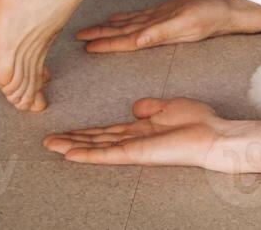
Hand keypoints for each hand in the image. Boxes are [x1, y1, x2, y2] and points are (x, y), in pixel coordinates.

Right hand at [43, 98, 246, 170]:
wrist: (212, 134)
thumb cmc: (198, 121)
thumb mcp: (169, 106)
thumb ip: (150, 107)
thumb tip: (134, 106)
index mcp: (141, 129)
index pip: (107, 131)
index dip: (87, 132)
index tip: (68, 131)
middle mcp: (133, 140)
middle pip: (97, 140)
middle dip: (73, 140)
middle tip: (49, 140)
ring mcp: (133, 148)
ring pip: (97, 148)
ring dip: (73, 147)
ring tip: (51, 145)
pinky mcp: (136, 153)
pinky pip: (108, 154)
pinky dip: (88, 154)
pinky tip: (70, 154)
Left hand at [74, 0, 260, 51]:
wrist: (233, 7)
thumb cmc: (214, 15)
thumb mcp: (188, 21)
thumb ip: (162, 32)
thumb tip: (137, 41)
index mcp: (159, 34)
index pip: (126, 41)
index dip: (106, 44)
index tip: (87, 47)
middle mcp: (156, 30)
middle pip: (123, 35)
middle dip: (101, 37)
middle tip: (79, 38)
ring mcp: (162, 21)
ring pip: (129, 26)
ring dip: (110, 30)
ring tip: (90, 32)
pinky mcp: (168, 12)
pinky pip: (141, 17)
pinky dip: (126, 19)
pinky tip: (116, 20)